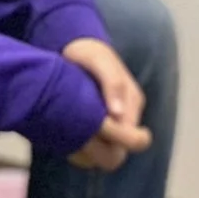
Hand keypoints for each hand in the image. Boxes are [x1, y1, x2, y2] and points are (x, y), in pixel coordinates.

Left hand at [62, 37, 150, 171]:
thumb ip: (111, 83)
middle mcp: (126, 114)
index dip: (114, 143)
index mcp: (133, 102)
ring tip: (67, 140)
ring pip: (106, 149)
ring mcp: (112, 119)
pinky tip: (65, 139)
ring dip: (90, 149)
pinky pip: (94, 143)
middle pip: (121, 148)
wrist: (74, 46)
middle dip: (102, 151)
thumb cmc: (89, 52)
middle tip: (76, 143)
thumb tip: (118, 113)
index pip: (133, 137)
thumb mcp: (99, 61)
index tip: (90, 138)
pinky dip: (81, 145)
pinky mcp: (97, 121)